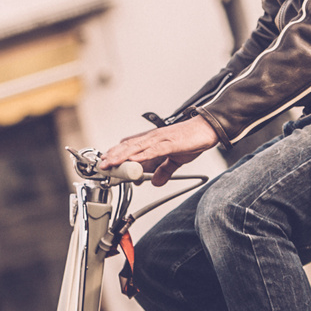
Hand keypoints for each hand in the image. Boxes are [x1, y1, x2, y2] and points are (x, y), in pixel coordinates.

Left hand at [100, 115, 218, 185]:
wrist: (208, 129)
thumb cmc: (191, 140)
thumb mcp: (176, 159)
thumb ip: (164, 170)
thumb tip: (156, 182)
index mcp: (152, 140)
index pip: (130, 146)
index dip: (117, 154)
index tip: (106, 163)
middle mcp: (153, 138)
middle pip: (128, 147)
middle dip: (114, 156)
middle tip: (102, 166)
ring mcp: (161, 139)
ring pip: (137, 148)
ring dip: (123, 156)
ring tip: (111, 163)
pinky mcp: (171, 143)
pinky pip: (154, 150)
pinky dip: (143, 156)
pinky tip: (134, 160)